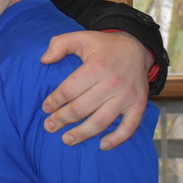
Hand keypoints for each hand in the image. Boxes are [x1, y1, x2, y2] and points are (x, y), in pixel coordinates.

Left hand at [40, 30, 152, 149]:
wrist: (137, 48)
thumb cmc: (104, 46)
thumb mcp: (81, 37)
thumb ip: (59, 44)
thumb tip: (43, 59)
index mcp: (97, 67)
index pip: (70, 89)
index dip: (55, 100)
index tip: (45, 108)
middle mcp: (113, 83)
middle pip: (82, 108)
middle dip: (62, 119)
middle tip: (49, 127)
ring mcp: (127, 96)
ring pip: (101, 121)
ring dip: (82, 134)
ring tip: (67, 139)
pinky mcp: (139, 105)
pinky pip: (129, 127)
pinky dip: (116, 139)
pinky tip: (102, 145)